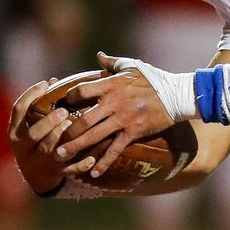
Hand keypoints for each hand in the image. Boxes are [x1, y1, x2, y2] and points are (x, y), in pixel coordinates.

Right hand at [8, 79, 97, 194]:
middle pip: (33, 134)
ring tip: (73, 126)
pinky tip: (92, 158)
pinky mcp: (53, 174)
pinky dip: (80, 164)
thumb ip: (39, 106)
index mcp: (16, 132)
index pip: (18, 110)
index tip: (45, 83)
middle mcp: (23, 148)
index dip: (30, 95)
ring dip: (61, 138)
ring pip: (48, 150)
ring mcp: (38, 162)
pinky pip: (68, 169)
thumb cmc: (36, 142)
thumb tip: (54, 80)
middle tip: (63, 110)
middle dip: (48, 122)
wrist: (35, 176)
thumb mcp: (30, 126)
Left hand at [58, 52, 176, 177]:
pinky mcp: (133, 132)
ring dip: (76, 147)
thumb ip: (112, 62)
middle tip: (52, 140)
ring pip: (94, 136)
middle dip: (66, 132)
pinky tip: (93, 173)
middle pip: (83, 119)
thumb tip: (99, 56)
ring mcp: (123, 119)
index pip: (81, 91)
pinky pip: (115, 150)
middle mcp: (114, 103)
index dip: (68, 99)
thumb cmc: (154, 79)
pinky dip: (103, 163)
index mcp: (111, 85)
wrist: (176, 95)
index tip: (60, 106)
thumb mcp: (132, 66)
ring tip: (61, 155)